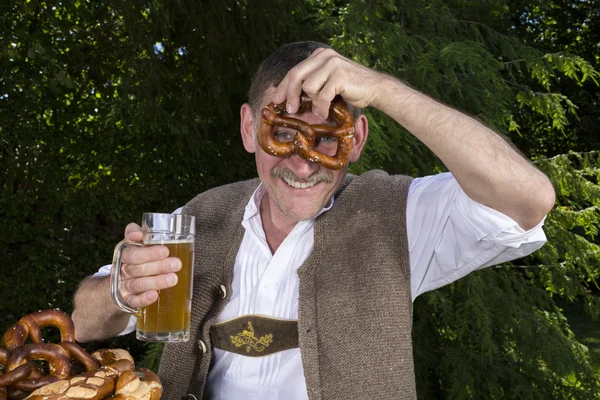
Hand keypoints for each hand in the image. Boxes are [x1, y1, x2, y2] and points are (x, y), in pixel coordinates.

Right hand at [115, 223, 180, 308]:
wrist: (115, 285)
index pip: (132, 252)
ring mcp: (123, 285)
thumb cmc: (132, 258)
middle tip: (176, 264)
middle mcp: (122, 269)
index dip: (147, 252)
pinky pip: (133, 301)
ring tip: (173, 279)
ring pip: (138, 283)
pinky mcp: (126, 299)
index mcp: (124, 253)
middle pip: (138, 268)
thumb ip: (137, 233)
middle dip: (158, 266)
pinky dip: (143, 299)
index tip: (165, 251)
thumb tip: (139, 233)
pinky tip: (154, 295)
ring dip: (156, 282)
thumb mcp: (133, 244)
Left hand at [271, 47, 390, 118]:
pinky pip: (321, 96)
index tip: (276, 100)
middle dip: (289, 94)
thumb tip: (290, 96)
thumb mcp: (328, 81)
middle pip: (296, 75)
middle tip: (289, 110)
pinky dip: (321, 108)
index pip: (295, 70)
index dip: (283, 86)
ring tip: (320, 108)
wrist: (375, 88)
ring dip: (312, 102)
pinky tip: (325, 113)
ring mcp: (332, 64)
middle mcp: (325, 56)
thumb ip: (312, 82)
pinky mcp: (339, 76)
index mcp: (320, 55)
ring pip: (308, 87)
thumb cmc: (350, 88)